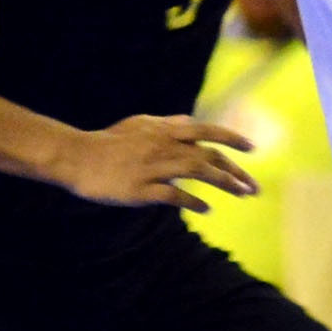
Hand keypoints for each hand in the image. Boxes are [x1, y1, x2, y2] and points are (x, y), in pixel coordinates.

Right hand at [43, 115, 258, 210]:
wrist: (78, 157)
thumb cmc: (110, 141)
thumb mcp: (140, 124)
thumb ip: (167, 123)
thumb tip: (189, 121)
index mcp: (165, 130)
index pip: (207, 131)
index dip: (232, 139)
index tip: (252, 149)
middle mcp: (164, 146)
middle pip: (209, 156)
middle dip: (236, 171)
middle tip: (254, 187)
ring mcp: (153, 168)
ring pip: (198, 173)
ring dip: (224, 184)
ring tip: (241, 194)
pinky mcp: (142, 189)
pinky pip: (174, 196)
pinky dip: (194, 202)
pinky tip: (207, 209)